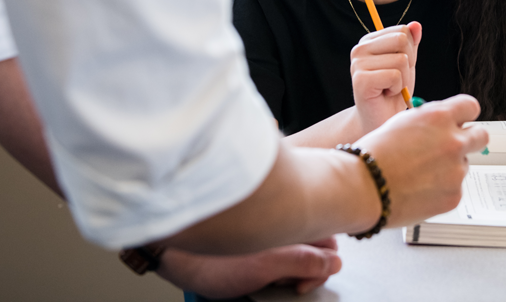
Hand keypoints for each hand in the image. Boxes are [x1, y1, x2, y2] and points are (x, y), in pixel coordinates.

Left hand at [156, 238, 340, 297]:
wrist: (172, 256)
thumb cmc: (209, 260)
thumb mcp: (264, 266)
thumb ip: (304, 262)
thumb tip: (333, 263)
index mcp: (291, 222)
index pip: (329, 243)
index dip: (321, 268)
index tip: (301, 284)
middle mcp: (282, 222)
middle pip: (315, 248)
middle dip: (302, 270)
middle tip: (280, 281)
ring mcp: (269, 231)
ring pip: (296, 253)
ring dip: (285, 270)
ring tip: (264, 277)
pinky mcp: (256, 240)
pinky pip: (277, 255)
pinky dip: (271, 268)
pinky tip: (255, 274)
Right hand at [350, 22, 421, 134]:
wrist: (380, 120)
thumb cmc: (393, 91)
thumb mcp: (406, 63)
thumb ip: (411, 43)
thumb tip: (416, 25)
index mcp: (369, 41)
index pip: (402, 30)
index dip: (410, 51)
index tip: (398, 68)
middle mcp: (359, 49)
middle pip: (402, 40)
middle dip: (408, 63)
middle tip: (397, 80)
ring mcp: (357, 64)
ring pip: (401, 60)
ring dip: (403, 79)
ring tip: (390, 88)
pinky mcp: (361, 80)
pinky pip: (395, 75)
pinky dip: (397, 88)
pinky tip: (386, 94)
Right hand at [356, 94, 488, 227]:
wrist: (364, 187)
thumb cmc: (375, 154)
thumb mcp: (403, 122)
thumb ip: (430, 120)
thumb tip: (445, 122)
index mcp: (439, 117)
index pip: (471, 107)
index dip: (464, 114)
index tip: (462, 120)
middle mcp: (453, 141)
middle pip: (481, 136)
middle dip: (470, 139)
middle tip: (453, 147)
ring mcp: (456, 170)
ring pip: (464, 164)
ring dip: (449, 167)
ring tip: (419, 174)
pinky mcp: (454, 195)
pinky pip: (455, 188)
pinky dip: (441, 189)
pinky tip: (419, 188)